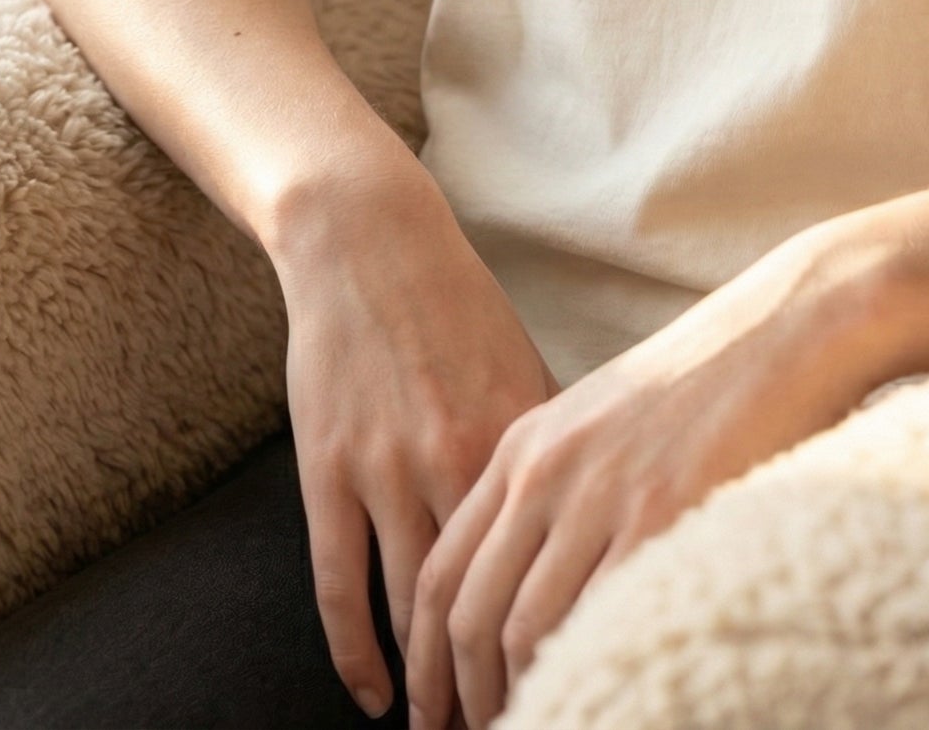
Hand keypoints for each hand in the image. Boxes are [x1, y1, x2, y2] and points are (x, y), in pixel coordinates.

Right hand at [272, 157, 554, 719]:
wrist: (372, 247)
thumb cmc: (459, 309)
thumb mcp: (524, 367)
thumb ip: (555, 443)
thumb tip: (601, 510)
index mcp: (520, 434)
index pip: (551, 556)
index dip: (565, 626)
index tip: (582, 677)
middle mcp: (458, 456)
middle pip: (484, 596)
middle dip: (497, 675)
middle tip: (514, 727)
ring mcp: (386, 468)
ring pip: (412, 605)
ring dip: (430, 680)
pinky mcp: (327, 472)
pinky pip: (338, 583)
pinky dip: (355, 651)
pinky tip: (376, 695)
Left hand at [404, 224, 897, 729]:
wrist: (789, 322)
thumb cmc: (711, 372)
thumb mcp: (605, 415)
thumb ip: (559, 482)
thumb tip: (535, 575)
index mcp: (525, 444)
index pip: (444, 571)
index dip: (427, 656)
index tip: (432, 705)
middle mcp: (549, 470)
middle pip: (471, 613)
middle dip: (460, 694)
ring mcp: (604, 493)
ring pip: (524, 630)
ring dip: (517, 696)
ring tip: (534, 724)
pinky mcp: (663, 514)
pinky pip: (600, 621)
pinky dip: (585, 672)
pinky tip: (594, 696)